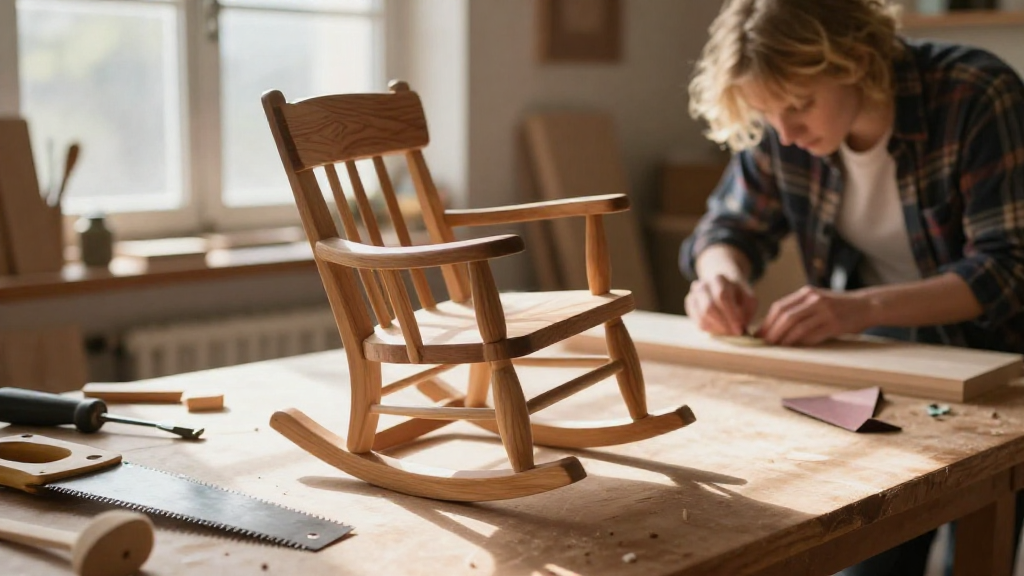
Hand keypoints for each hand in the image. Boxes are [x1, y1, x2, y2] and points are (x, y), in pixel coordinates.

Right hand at [685, 274, 757, 335]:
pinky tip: (720, 329)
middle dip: (723, 324)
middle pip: (709, 308)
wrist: (721, 287)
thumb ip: (748, 310)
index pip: (722, 296)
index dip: (731, 314)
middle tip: (733, 333)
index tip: (740, 329)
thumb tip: (743, 327)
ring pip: (702, 317)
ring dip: (718, 328)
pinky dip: (711, 330)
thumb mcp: (748, 298)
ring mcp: (693, 296)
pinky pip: (699, 323)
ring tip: (729, 332)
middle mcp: (702, 285)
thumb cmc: (738, 296)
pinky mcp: (690, 307)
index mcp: (719, 279)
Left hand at [757, 286, 872, 345]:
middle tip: (765, 344)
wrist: (866, 305)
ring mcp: (826, 311)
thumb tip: (773, 328)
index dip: (767, 322)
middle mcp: (815, 299)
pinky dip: (801, 343)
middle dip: (772, 332)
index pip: (780, 307)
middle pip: (786, 316)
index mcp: (807, 293)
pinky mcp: (835, 324)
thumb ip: (798, 309)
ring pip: (798, 326)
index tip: (759, 334)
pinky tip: (795, 348)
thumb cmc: (836, 307)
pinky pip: (813, 335)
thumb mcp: (816, 301)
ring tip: (777, 348)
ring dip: (784, 339)